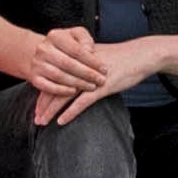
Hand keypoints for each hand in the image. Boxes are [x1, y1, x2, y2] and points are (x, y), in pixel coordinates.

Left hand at [21, 23, 142, 126]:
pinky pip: (82, 102)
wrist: (141, 55)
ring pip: (64, 95)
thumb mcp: (98, 58)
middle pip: (55, 86)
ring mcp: (90, 78)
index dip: (45, 91)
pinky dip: (70, 112)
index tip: (38, 105)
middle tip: (36, 118)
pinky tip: (61, 121)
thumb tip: (74, 75)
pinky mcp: (101, 87)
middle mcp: (79, 67)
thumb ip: (84, 65)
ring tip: (42, 122)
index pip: (55, 76)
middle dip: (44, 104)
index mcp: (77, 59)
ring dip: (51, 110)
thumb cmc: (122, 58)